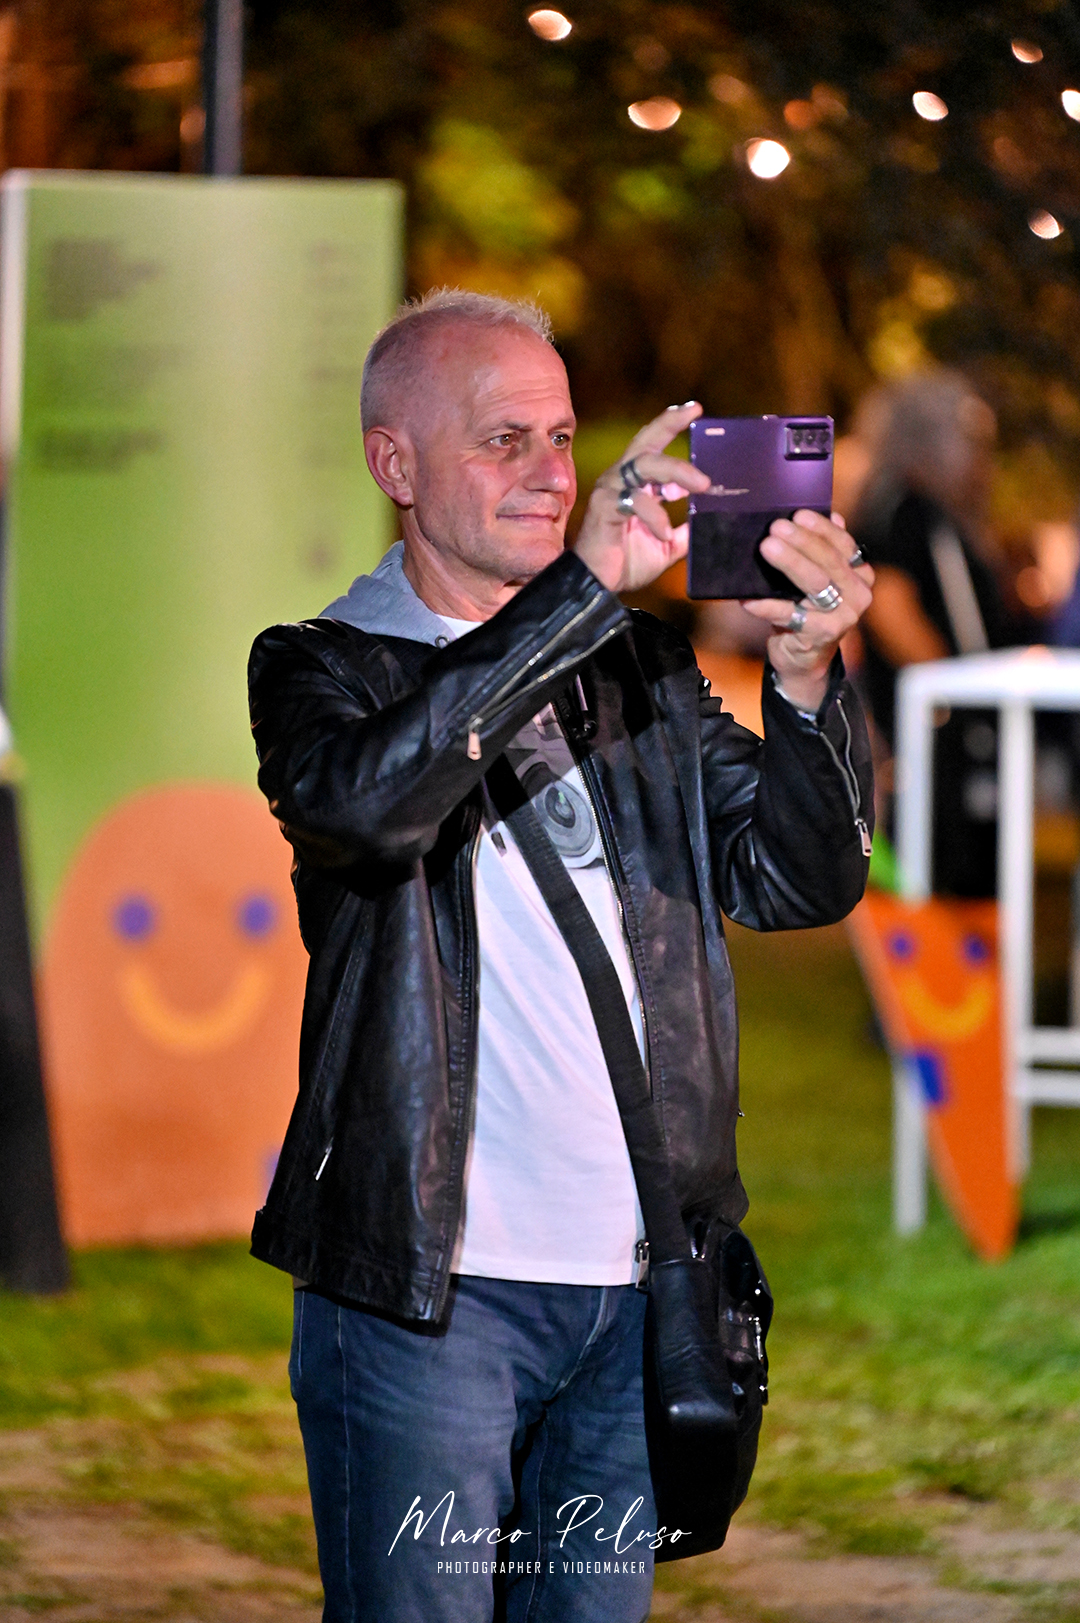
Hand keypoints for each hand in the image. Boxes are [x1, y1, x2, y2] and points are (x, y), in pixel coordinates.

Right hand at [573, 402, 711, 592]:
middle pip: (646, 441)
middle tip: (695, 410)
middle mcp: (622, 480)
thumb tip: (708, 523)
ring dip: (676, 470)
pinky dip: (655, 516)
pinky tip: (666, 533)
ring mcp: (611, 491)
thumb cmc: (626, 563)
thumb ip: (685, 531)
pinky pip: (633, 502)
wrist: (597, 586)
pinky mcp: (604, 508)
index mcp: (636, 484)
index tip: (697, 411)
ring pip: (643, 465)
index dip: (673, 425)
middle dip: (670, 422)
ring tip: (703, 485)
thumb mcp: (667, 546)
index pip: (656, 447)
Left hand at [739, 510, 873, 712]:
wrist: (803, 659)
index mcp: (860, 574)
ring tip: (766, 548)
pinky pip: (790, 615)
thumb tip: (823, 514)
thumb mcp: (816, 580)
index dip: (821, 528)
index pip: (843, 545)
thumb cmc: (805, 610)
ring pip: (814, 584)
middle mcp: (858, 595)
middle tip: (775, 528)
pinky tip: (747, 598)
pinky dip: (766, 605)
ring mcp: (843, 617)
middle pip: (828, 562)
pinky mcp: (822, 636)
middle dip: (801, 542)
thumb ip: (821, 551)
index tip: (798, 514)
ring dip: (789, 563)